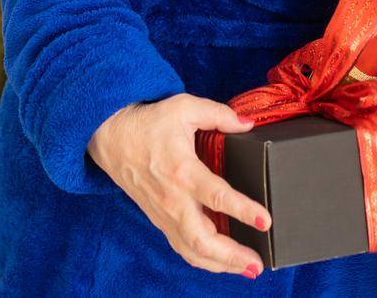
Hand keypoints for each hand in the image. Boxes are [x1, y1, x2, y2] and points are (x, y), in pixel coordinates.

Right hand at [87, 94, 269, 277]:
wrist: (111, 137)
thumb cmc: (148, 123)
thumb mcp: (184, 107)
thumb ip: (219, 114)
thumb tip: (248, 123)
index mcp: (183, 171)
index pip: (217, 198)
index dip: (243, 210)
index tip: (265, 220)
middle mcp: (174, 200)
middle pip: (203, 240)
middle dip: (232, 256)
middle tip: (259, 262)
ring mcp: (165, 214)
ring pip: (193, 250)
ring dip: (221, 264)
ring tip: (247, 268)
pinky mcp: (160, 220)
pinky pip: (182, 247)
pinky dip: (204, 259)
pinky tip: (222, 262)